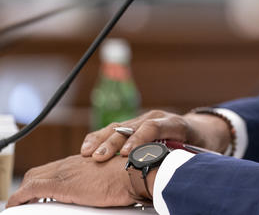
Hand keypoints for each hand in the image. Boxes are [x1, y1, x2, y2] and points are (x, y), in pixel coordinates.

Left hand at [6, 154, 135, 207]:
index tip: (40, 190)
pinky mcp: (62, 185)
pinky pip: (31, 189)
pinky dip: (19, 198)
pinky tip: (15, 205)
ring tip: (19, 204)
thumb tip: (105, 191)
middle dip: (29, 184)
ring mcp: (66, 172)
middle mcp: (73, 163)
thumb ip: (103, 180)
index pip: (56, 167)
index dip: (44, 178)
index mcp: (85, 161)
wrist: (135, 172)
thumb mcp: (114, 176)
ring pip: (33, 177)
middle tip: (25, 199)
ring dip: (23, 192)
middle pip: (40, 170)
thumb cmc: (131, 175)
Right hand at [81, 109, 230, 161]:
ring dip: (102, 140)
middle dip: (114, 142)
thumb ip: (185, 159)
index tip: (127, 154)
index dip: (139, 140)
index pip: (154, 127)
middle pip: (132, 126)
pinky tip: (87, 149)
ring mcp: (145, 119)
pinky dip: (100, 139)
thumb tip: (176, 174)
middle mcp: (158, 117)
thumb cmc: (201, 145)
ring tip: (87, 153)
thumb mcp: (199, 153)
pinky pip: (115, 130)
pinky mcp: (136, 125)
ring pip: (119, 126)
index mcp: (175, 124)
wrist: (203, 129)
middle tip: (100, 158)